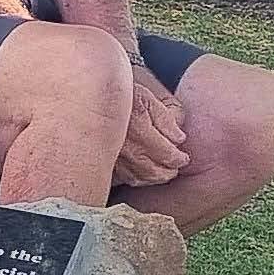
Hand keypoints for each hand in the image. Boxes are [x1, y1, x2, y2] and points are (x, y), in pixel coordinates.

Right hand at [113, 65, 188, 187]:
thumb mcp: (146, 98)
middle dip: (169, 171)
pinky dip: (137, 178)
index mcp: (141, 132)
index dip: (179, 158)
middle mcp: (127, 149)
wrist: (90, 97)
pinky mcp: (105, 162)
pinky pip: (124, 178)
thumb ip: (165, 118)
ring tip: (162, 171)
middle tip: (175, 166)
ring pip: (140, 178)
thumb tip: (179, 138)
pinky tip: (142, 172)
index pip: (167, 155)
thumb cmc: (120, 95)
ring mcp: (115, 159)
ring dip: (155, 177)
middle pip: (155, 171)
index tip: (183, 157)